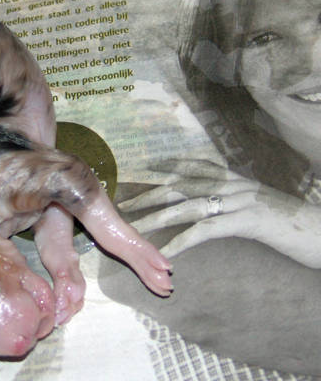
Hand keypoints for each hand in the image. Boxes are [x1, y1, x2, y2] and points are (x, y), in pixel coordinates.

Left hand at [119, 159, 320, 268]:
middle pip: (182, 185)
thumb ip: (236, 200)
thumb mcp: (261, 204)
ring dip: (157, 218)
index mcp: (236, 179)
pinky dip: (182, 241)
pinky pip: (206, 231)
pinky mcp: (247, 222)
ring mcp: (240, 201)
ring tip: (134, 228)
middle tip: (125, 203)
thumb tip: (216, 206)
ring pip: (188, 206)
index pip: (196, 166)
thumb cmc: (293, 222)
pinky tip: (166, 253)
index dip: (169, 165)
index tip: (145, 168)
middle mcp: (234, 184)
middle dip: (150, 193)